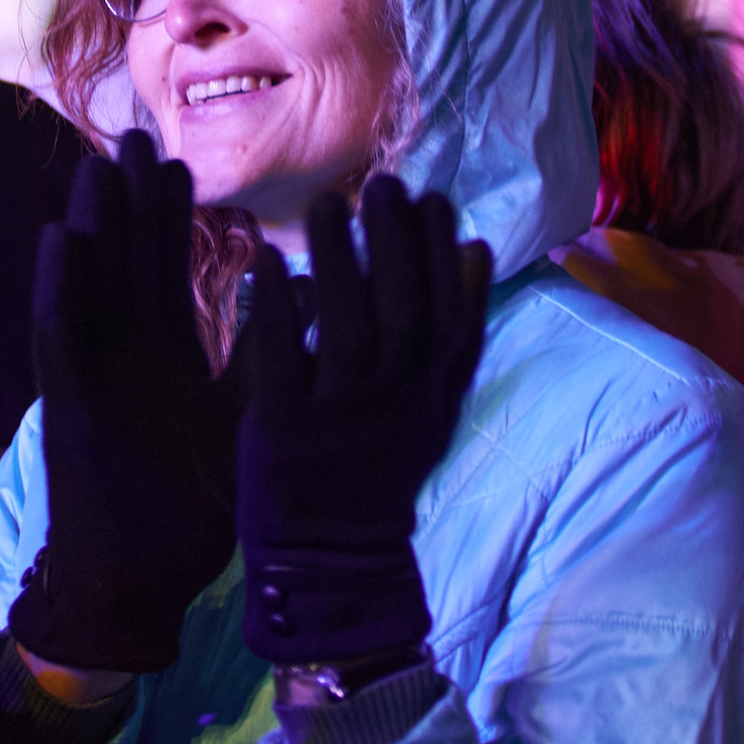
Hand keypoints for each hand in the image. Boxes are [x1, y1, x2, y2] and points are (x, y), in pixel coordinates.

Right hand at [7, 131, 243, 677]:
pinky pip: (61, 331)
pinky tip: (62, 237)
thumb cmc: (189, 507)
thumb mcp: (243, 418)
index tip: (178, 161)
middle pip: (122, 258)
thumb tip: (304, 301)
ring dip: (92, 224)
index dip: (166, 217)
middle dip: (128, 200)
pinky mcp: (67, 399)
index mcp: (160, 354)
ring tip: (101, 164)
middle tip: (136, 136)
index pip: (162, 268)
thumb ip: (267, 359)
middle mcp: (119, 352)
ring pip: (88, 281)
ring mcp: (89, 371)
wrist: (141, 578)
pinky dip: (60, 284)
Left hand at [235, 176, 487, 663]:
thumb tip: (477, 246)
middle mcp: (393, 398)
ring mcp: (338, 414)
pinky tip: (267, 262)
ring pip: (344, 322)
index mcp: (431, 390)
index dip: (442, 249)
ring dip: (338, 257)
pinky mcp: (283, 429)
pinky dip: (277, 308)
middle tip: (380, 185)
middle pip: (401, 305)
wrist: (332, 558)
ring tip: (325, 203)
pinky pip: (281, 357)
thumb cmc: (380, 467)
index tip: (430, 197)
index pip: (449, 307)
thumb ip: (456, 331)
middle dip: (394, 240)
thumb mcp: (434, 403)